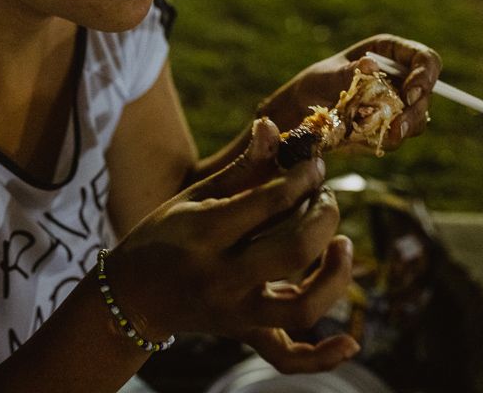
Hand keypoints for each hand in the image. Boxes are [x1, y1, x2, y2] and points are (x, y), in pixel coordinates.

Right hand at [107, 120, 354, 372]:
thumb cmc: (165, 235)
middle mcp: (222, 277)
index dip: (302, 178)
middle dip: (324, 216)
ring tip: (341, 243)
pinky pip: (287, 356)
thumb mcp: (194, 196)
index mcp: (204, 233)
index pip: (270, 202)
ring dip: (335, 274)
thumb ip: (241, 168)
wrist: (131, 296)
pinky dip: (323, 356)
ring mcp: (235, 312)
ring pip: (302, 305)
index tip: (314, 165)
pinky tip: (351, 340)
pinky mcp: (243, 335)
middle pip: (295, 250)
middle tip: (326, 197)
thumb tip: (274, 126)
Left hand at [259, 34, 440, 150]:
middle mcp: (401, 78)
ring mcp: (399, 104)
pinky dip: (381, 139)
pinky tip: (359, 138)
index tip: (411, 94)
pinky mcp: (391, 127)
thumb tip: (370, 65)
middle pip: (425, 94)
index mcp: (390, 53)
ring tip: (374, 133)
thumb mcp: (326, 76)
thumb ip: (348, 72)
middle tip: (396, 127)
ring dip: (399, 129)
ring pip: (417, 119)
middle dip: (414, 112)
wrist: (303, 113)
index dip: (425, 75)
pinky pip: (397, 136)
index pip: (425, 59)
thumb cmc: (315, 84)